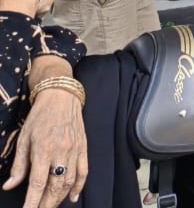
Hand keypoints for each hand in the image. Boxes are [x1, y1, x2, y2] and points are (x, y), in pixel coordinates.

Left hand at [1, 89, 87, 206]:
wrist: (61, 97)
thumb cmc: (39, 117)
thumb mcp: (23, 139)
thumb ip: (19, 165)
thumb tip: (10, 185)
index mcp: (43, 149)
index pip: (38, 183)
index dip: (32, 201)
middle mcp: (61, 152)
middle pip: (55, 186)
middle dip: (47, 204)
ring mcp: (75, 151)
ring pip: (69, 182)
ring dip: (60, 198)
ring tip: (50, 206)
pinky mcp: (83, 149)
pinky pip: (83, 172)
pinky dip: (79, 187)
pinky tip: (73, 197)